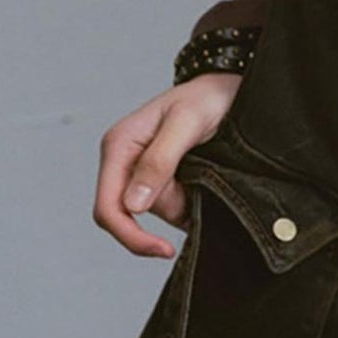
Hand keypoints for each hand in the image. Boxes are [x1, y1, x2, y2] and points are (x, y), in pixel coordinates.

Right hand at [93, 74, 243, 257]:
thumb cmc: (208, 97)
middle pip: (132, 215)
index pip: (108, 208)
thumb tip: (133, 205)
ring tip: (205, 168)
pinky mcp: (158, 177)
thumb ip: (159, 161)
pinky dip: (189, 200)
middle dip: (169, 208)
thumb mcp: (187, 123)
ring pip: (155, 212)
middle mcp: (123, 161)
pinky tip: (203, 177)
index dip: (131, 236)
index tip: (163, 249)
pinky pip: (169, 205)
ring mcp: (140, 171)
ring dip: (183, 202)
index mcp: (119, 145)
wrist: (230, 88)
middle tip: (199, 183)